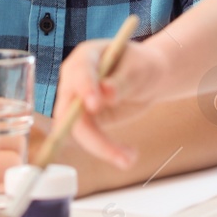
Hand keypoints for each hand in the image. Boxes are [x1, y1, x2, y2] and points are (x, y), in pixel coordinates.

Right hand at [53, 37, 171, 168]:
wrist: (147, 78)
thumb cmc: (142, 65)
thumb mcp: (138, 68)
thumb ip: (121, 80)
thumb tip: (106, 93)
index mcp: (86, 57)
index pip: (79, 72)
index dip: (84, 88)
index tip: (95, 105)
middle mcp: (74, 80)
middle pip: (69, 108)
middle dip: (89, 133)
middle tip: (116, 151)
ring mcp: (76, 102)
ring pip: (77, 130)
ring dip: (101, 148)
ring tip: (130, 159)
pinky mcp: (85, 120)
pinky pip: (87, 139)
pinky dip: (106, 150)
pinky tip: (127, 155)